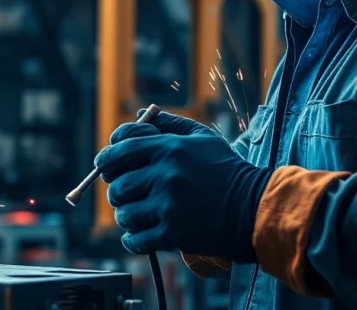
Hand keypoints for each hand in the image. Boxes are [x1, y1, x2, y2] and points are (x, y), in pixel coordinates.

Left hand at [94, 109, 272, 261]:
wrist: (253, 208)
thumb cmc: (226, 170)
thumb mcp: (202, 137)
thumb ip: (170, 124)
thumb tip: (140, 116)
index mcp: (169, 148)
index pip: (121, 148)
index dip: (106, 157)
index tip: (103, 165)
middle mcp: (165, 175)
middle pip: (118, 185)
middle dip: (117, 191)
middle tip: (125, 195)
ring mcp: (168, 206)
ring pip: (124, 213)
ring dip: (126, 216)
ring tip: (137, 215)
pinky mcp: (172, 233)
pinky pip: (135, 239)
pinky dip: (133, 239)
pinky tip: (140, 235)